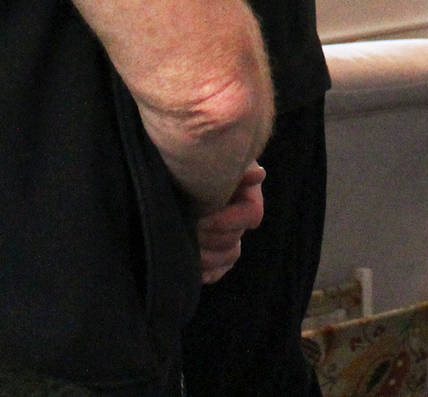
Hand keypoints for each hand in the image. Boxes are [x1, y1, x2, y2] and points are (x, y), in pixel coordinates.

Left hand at [197, 162, 266, 282]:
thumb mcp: (213, 154)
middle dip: (210, 238)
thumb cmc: (194, 156)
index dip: (227, 220)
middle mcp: (239, 216)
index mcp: (244, 193)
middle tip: (187, 231)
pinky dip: (207, 273)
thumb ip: (234, 166)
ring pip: (230, 256)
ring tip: (187, 248)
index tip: (201, 217)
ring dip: (208, 257)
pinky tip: (192, 270)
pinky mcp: (212, 253)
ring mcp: (227, 236)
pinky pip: (219, 271)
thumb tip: (258, 174)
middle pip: (236, 239)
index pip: (252, 214)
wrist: (169, 166)